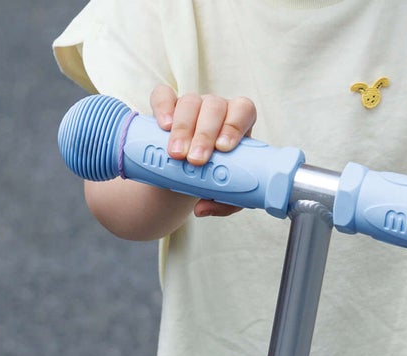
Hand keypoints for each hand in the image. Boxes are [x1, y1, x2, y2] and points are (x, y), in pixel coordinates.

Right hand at [150, 86, 257, 216]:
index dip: (235, 125)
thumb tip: (201, 209)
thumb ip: (222, 204)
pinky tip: (163, 125)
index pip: (243, 111)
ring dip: (183, 128)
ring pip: (190, 102)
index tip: (223, 148)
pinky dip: (163, 107)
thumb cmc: (212, 181)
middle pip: (215, 107)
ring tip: (177, 155)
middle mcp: (217, 110)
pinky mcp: (167, 105)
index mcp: (238, 124)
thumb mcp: (223, 195)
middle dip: (205, 134)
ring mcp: (192, 104)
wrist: (184, 176)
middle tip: (196, 161)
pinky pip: (163, 96)